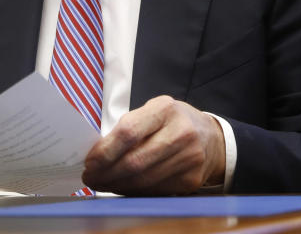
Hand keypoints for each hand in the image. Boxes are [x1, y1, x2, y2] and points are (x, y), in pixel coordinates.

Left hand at [82, 96, 225, 194]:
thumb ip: (129, 127)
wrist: (211, 139)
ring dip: (116, 185)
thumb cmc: (173, 122)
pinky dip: (133, 191)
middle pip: (135, 161)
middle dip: (106, 173)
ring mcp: (189, 158)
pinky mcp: (191, 179)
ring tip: (101, 183)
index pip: (129, 132)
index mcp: (165, 109)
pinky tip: (122, 187)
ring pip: (143, 180)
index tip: (89, 162)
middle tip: (90, 178)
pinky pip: (154, 190)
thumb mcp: (154, 111)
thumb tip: (98, 153)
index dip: (105, 151)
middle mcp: (181, 132)